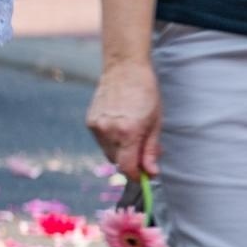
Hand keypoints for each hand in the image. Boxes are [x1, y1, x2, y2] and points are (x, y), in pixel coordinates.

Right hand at [86, 59, 160, 179]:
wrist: (125, 69)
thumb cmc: (145, 93)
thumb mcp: (155, 122)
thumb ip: (151, 150)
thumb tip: (152, 173)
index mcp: (128, 132)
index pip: (127, 168)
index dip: (137, 176)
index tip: (145, 176)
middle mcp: (109, 131)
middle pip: (118, 162)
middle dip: (131, 161)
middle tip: (144, 149)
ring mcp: (97, 126)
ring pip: (109, 152)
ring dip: (121, 151)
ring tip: (131, 133)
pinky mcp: (90, 122)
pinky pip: (101, 141)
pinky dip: (111, 140)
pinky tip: (120, 124)